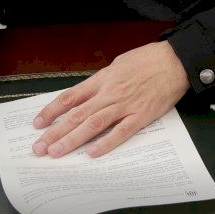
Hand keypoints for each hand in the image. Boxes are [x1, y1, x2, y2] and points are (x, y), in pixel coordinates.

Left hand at [31, 41, 188, 157]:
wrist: (175, 61)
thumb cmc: (149, 60)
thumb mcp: (118, 64)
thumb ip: (103, 80)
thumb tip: (89, 92)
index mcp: (102, 80)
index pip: (69, 98)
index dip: (51, 112)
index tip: (38, 124)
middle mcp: (109, 94)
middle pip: (76, 115)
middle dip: (54, 133)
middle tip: (39, 148)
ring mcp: (125, 105)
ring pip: (93, 125)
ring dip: (72, 140)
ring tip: (56, 152)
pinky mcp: (141, 115)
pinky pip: (120, 132)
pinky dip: (106, 143)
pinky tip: (92, 153)